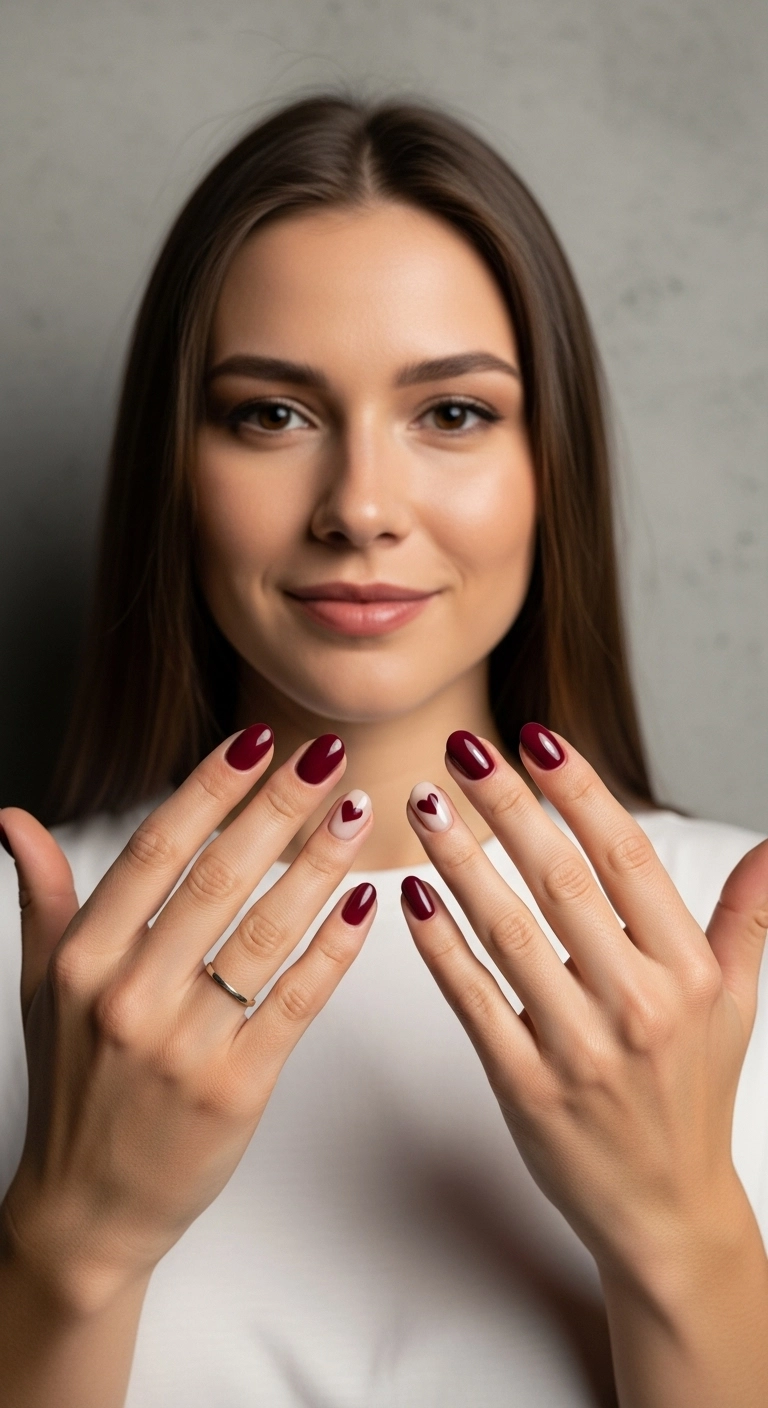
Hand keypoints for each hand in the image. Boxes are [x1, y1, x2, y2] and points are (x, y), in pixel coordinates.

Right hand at [0, 727, 375, 1310]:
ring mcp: (183, 1045)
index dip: (210, 787)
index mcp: (85, 959)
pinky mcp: (235, 1090)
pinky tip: (365, 901)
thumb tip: (14, 819)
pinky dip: (333, 948)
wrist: (88, 1208)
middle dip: (280, 807)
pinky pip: (295, 1002)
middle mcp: (129, 996)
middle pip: (218, 879)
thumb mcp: (44, 987)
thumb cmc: (75, 1085)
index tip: (257, 738)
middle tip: (329, 754)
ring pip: (264, 934)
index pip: (155, 850)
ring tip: (358, 811)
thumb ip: (44, 897)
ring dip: (319, 865)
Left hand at [401, 726, 767, 1283]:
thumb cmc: (693, 1094)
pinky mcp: (527, 1089)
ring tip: (423, 804)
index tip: (536, 739)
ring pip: (509, 933)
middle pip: (560, 881)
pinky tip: (411, 897)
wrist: (666, 1211)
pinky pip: (473, 1002)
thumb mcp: (736, 1003)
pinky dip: (439, 946)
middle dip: (506, 806)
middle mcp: (637, 1004)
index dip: (579, 790)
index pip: (625, 858)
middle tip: (460, 749)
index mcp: (686, 972)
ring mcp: (579, 1050)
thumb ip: (748, 918)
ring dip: (459, 862)